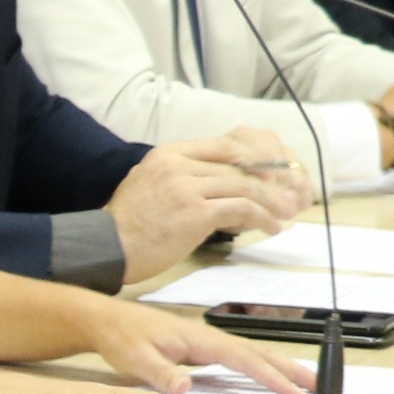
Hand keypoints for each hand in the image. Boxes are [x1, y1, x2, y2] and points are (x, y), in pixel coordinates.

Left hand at [78, 298, 313, 393]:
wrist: (109, 321)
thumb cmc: (122, 337)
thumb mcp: (136, 359)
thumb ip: (161, 374)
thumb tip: (185, 388)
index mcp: (201, 340)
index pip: (244, 359)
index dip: (271, 376)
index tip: (292, 391)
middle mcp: (210, 338)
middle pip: (259, 353)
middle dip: (289, 369)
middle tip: (317, 385)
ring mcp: (208, 343)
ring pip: (253, 354)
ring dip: (280, 367)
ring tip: (305, 382)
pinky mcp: (203, 349)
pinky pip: (241, 358)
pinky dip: (261, 366)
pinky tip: (270, 376)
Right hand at [107, 134, 309, 280]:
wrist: (105, 248)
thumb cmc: (126, 226)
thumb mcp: (148, 184)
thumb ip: (179, 176)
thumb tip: (215, 184)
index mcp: (168, 153)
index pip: (224, 146)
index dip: (254, 159)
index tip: (271, 174)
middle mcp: (178, 164)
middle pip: (239, 164)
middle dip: (270, 180)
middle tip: (288, 193)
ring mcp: (187, 186)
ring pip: (245, 185)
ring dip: (271, 201)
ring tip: (284, 214)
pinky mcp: (194, 212)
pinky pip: (241, 208)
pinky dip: (262, 217)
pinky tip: (271, 227)